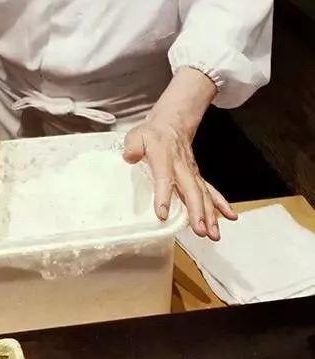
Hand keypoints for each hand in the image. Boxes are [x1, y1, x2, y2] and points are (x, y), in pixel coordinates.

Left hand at [123, 117, 236, 238]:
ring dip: (210, 215)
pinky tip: (229, 216)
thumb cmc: (152, 135)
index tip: (162, 214)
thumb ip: (133, 146)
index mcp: (164, 158)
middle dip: (196, 212)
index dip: (163, 196)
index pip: (164, 178)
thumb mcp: (137, 136)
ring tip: (213, 234)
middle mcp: (181, 167)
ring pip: (203, 195)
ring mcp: (191, 173)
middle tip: (199, 230)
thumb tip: (129, 157)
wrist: (172, 124)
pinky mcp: (196, 177)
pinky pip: (211, 191)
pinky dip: (221, 204)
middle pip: (191, 191)